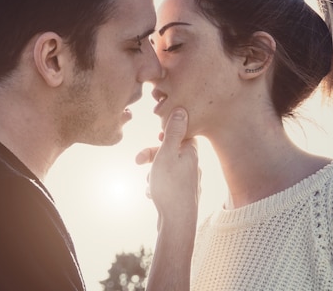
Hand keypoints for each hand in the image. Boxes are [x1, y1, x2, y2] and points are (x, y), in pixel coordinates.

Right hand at [136, 108, 199, 228]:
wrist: (178, 223)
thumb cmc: (170, 187)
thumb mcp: (167, 154)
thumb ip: (173, 132)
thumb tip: (182, 109)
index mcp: (192, 153)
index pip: (181, 133)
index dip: (165, 133)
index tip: (156, 137)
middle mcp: (194, 166)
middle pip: (170, 152)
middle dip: (152, 156)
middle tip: (137, 161)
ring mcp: (190, 182)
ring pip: (166, 169)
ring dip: (153, 173)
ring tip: (149, 184)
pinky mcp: (184, 196)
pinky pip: (167, 184)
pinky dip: (157, 186)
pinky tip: (151, 195)